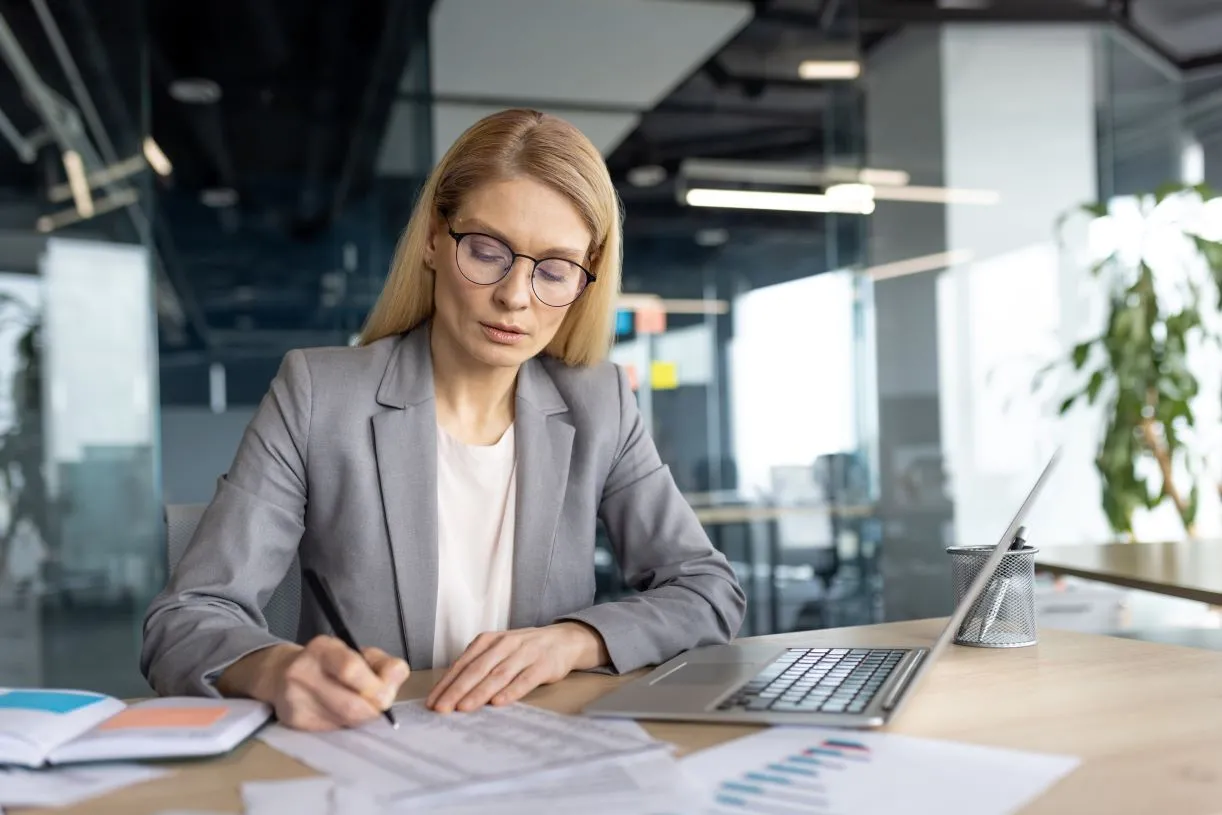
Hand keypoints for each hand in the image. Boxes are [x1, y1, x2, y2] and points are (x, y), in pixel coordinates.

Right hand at [218, 636, 409, 730]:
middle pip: (350, 705)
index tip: (387, 693)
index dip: (375, 686)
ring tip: (359, 708)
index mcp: (322, 648)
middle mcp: (302, 672)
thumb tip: (397, 676)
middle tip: (379, 707)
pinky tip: (340, 715)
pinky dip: (345, 726)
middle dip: (373, 710)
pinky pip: (332, 731)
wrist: (280, 674)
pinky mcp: (293, 722)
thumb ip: (383, 664)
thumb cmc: (330, 664)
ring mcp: (294, 699)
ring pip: (344, 723)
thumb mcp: (357, 653)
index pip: (351, 668)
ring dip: (361, 720)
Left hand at [425, 623, 607, 712]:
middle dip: (456, 690)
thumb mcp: (498, 650)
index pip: (462, 664)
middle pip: (476, 670)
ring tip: (464, 708)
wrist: (563, 640)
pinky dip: (511, 692)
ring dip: (479, 692)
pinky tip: (498, 703)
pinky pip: (524, 680)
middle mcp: (504, 645)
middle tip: (442, 709)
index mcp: (489, 640)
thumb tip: (450, 691)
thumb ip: (478, 665)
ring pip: (497, 675)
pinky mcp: (543, 665)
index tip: (432, 702)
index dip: (446, 683)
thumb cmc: (523, 650)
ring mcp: (524, 654)